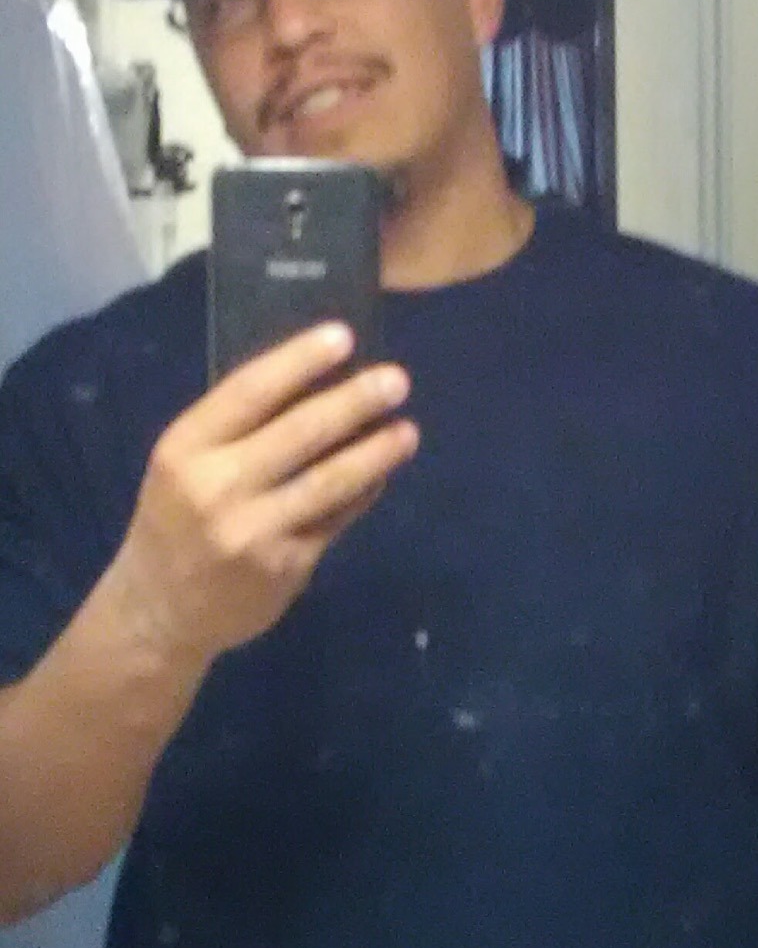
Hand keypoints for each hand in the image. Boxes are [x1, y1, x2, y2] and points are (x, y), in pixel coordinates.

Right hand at [106, 323, 417, 666]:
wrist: (160, 612)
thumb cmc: (176, 518)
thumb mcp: (184, 464)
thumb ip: (237, 428)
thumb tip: (317, 378)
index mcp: (185, 448)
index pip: (249, 391)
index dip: (299, 360)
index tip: (343, 335)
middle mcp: (217, 487)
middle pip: (299, 432)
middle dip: (354, 402)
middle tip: (396, 379)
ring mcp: (254, 531)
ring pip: (329, 481)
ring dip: (375, 452)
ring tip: (407, 430)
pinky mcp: (285, 566)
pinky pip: (336, 519)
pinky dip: (364, 493)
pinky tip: (383, 474)